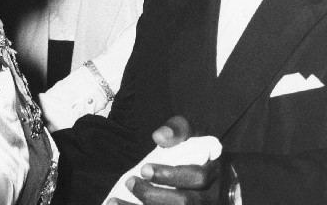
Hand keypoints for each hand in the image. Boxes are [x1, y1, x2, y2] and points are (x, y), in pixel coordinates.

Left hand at [106, 116, 221, 204]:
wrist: (203, 169)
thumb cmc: (193, 147)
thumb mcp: (189, 132)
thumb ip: (176, 129)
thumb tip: (160, 137)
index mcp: (213, 172)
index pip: (197, 177)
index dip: (171, 175)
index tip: (144, 169)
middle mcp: (209, 197)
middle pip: (185, 204)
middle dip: (153, 195)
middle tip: (130, 182)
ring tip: (114, 202)